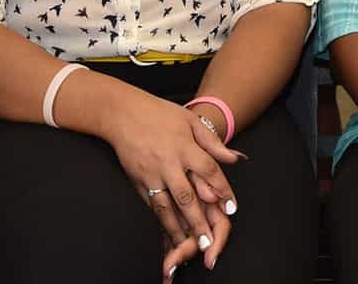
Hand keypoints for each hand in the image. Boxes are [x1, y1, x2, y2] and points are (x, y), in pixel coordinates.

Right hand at [100, 88, 244, 276]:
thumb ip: (212, 142)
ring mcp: (150, 174)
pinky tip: (169, 231)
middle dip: (198, 220)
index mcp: (184, 146)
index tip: (232, 206)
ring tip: (188, 244)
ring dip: (177, 227)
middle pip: (186, 196)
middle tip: (208, 240)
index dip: (223, 190)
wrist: (122, 113)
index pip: (209, 171)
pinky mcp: (137, 181)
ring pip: (165, 206)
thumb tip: (234, 158)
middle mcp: (168, 163)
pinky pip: (151, 204)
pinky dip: (161, 219)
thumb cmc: (159, 114)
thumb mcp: (190, 120)